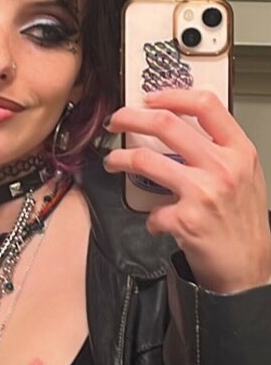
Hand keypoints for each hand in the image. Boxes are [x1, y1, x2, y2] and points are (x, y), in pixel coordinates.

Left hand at [103, 89, 270, 293]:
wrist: (250, 268)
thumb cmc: (245, 225)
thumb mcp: (246, 176)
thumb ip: (220, 151)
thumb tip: (182, 130)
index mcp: (239, 151)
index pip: (205, 105)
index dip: (171, 95)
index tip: (150, 98)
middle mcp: (222, 167)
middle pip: (166, 124)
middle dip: (131, 117)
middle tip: (117, 121)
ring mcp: (203, 192)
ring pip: (145, 160)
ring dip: (120, 159)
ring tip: (113, 162)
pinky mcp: (185, 220)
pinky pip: (152, 211)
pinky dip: (151, 219)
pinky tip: (158, 223)